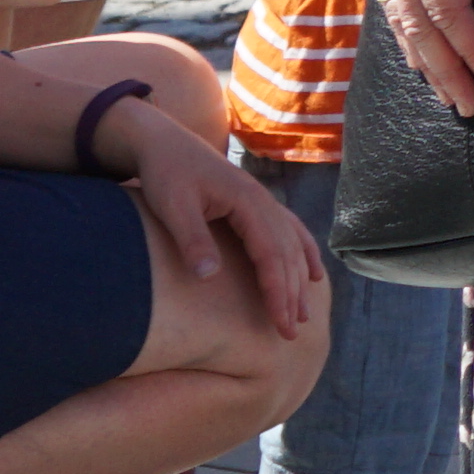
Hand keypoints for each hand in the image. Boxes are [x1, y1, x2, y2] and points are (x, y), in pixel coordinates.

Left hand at [110, 109, 318, 333]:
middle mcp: (264, 202)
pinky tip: (312, 272)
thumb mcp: (173, 207)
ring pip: (291, 245)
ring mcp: (263, 202)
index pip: (271, 254)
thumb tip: (209, 277)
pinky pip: (289, 232)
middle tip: (292, 331)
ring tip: (305, 312)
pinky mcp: (255, 204)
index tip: (281, 322)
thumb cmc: (165, 174)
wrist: (162, 142)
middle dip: (291, 294)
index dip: (277, 289)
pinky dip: (303, 254)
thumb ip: (193, 240)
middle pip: (287, 253)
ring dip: (299, 279)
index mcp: (248, 202)